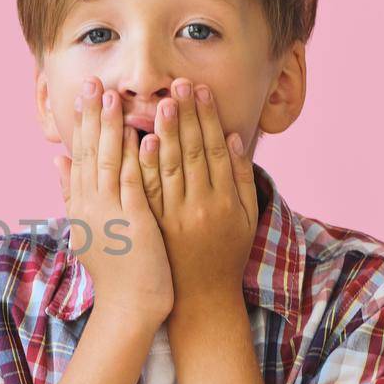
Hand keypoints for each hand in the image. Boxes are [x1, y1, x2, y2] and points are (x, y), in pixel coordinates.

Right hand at [55, 77, 173, 326]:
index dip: (83, 121)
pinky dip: (136, 157)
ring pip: (109, 161)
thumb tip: (57, 159)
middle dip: (92, 115)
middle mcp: (90, 205)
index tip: (86, 92)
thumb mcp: (87, 227)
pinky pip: (134, 182)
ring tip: (113, 96)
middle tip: (94, 81)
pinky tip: (140, 133)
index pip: (80, 154)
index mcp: (80, 204)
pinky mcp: (133, 222)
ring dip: (111, 127)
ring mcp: (110, 213)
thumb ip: (70, 191)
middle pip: (90, 152)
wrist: (129, 306)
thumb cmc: (116, 269)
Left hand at [144, 79, 258, 322]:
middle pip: (191, 153)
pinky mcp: (152, 226)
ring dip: (164, 133)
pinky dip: (143, 165)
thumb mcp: (245, 218)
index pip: (215, 150)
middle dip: (185, 117)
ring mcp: (173, 217)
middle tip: (177, 85)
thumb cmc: (225, 253)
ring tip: (158, 102)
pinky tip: (139, 141)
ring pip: (168, 168)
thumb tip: (235, 137)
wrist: (200, 298)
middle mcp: (199, 207)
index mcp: (224, 202)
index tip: (200, 91)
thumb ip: (241, 178)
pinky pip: (146, 191)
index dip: (207, 119)